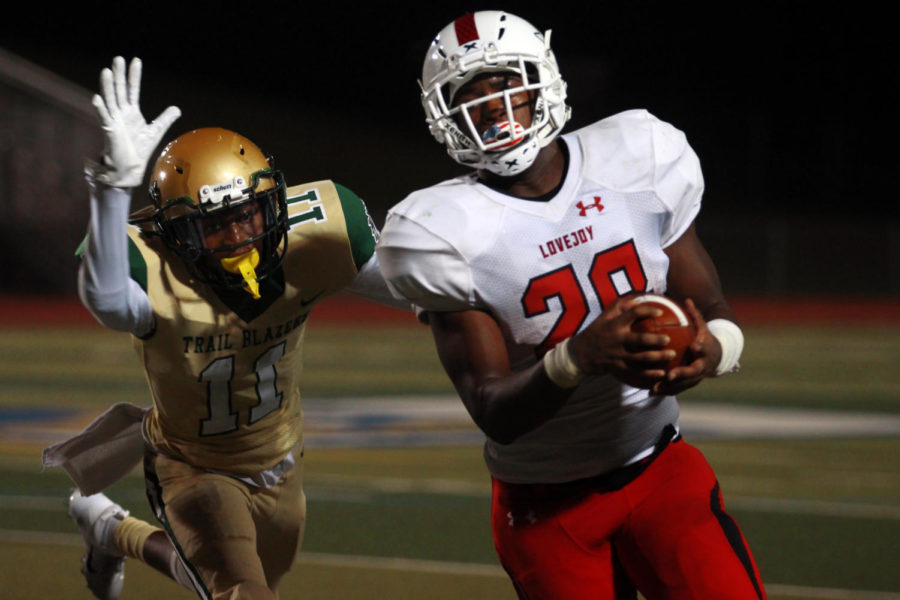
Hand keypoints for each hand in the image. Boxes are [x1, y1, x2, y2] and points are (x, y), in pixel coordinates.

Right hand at [86, 57, 180, 187]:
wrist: (130, 167)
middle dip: (120, 75)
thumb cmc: (139, 149)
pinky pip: (104, 118)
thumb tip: (177, 108)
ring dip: (108, 86)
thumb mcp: (156, 130)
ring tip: (106, 72)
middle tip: (118, 58)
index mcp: (131, 112)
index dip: (134, 76)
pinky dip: (100, 108)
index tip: (136, 60)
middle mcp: (121, 113)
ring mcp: (114, 121)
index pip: (133, 89)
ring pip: (110, 100)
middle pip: (120, 90)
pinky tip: (96, 98)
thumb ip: (165, 118)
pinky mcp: (110, 131)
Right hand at [569, 295, 675, 386]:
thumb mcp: (604, 317)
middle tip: (669, 339)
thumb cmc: (595, 332)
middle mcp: (617, 339)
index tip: (660, 313)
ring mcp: (618, 354)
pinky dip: (650, 373)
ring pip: (641, 357)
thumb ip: (619, 306)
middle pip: (641, 339)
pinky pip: (637, 371)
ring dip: (658, 357)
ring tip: (672, 355)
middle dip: (657, 340)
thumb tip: (637, 299)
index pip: (633, 314)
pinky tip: (662, 373)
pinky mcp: (618, 367)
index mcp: (614, 324)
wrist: (579, 354)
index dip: (648, 311)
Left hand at [651, 298, 721, 394]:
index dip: (700, 347)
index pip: (704, 347)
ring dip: (670, 386)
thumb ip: (695, 314)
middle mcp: (703, 365)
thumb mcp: (703, 326)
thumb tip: (687, 299)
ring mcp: (697, 376)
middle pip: (694, 371)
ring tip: (655, 388)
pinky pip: (678, 388)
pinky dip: (666, 390)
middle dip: (683, 373)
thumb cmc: (705, 337)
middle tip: (670, 375)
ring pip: (684, 383)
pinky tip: (651, 391)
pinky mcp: (690, 383)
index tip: (693, 346)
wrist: (718, 356)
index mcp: (706, 349)